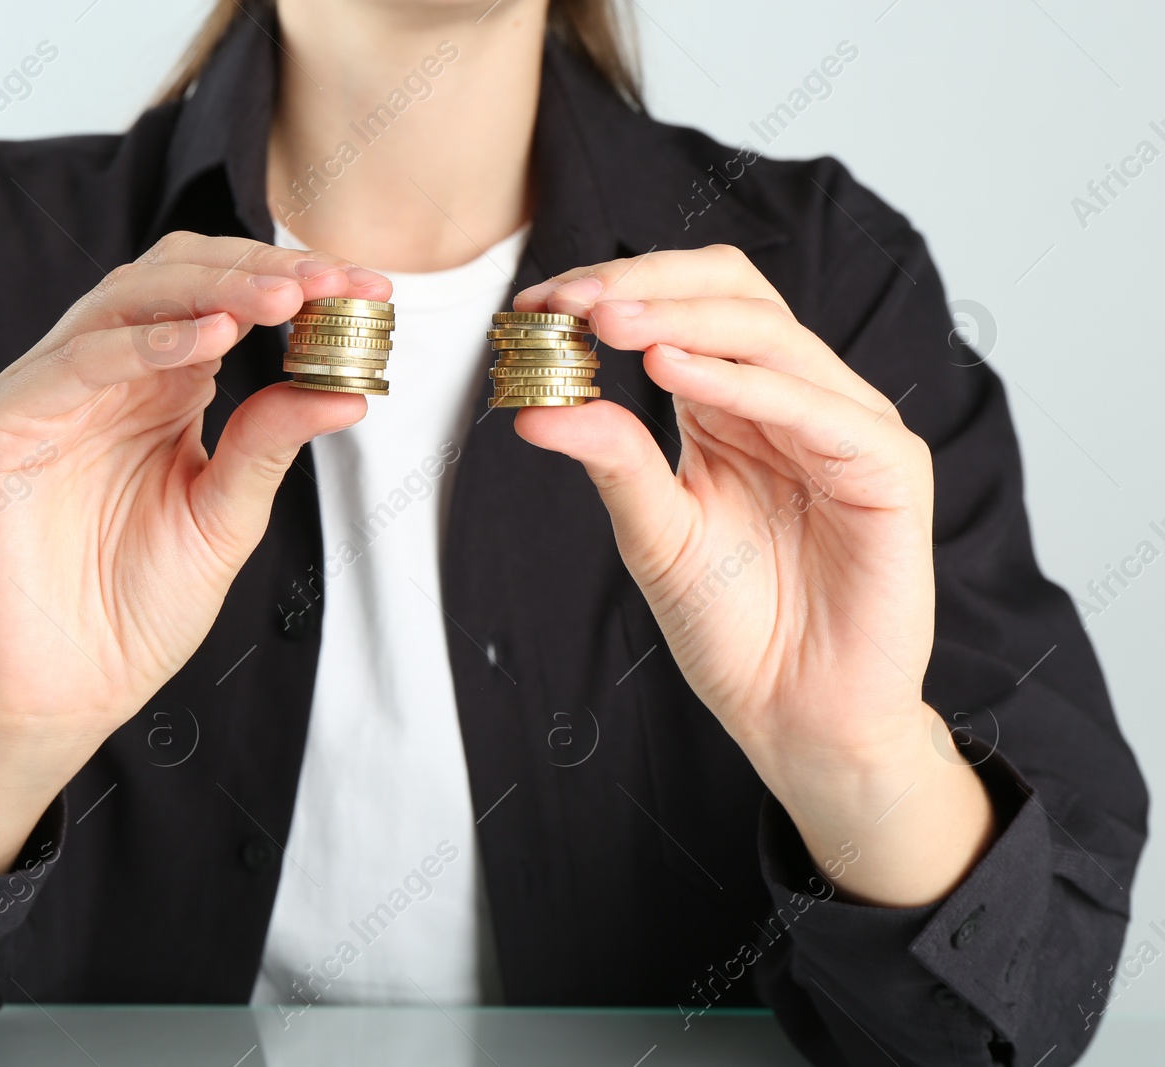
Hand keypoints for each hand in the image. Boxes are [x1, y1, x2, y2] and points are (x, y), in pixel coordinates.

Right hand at [0, 233, 390, 882]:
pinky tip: (210, 341)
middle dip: (256, 271)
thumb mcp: (226, 517)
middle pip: (173, 278)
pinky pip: (75, 363)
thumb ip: (268, 444)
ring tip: (282, 299)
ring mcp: (49, 395)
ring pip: (123, 301)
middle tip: (327, 281)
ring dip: (210, 291)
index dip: (290, 283)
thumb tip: (347, 392)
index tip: (368, 288)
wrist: (67, 691)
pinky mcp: (3, 427)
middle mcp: (104, 376)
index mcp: (158, 388)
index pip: (221, 300)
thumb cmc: (138, 608)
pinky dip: (144, 343)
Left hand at [511, 245, 993, 905]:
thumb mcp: (654, 533)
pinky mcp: (889, 471)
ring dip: (682, 319)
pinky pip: (818, 408)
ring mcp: (849, 428)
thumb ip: (612, 461)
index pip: (688, 305)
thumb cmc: (734, 627)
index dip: (617, 288)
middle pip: (735, 292)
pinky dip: (743, 382)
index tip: (537, 302)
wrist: (797, 716)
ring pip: (772, 334)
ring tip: (605, 323)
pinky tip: (673, 372)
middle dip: (645, 284)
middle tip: (570, 300)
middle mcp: (797, 399)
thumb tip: (534, 409)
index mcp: (739, 403)